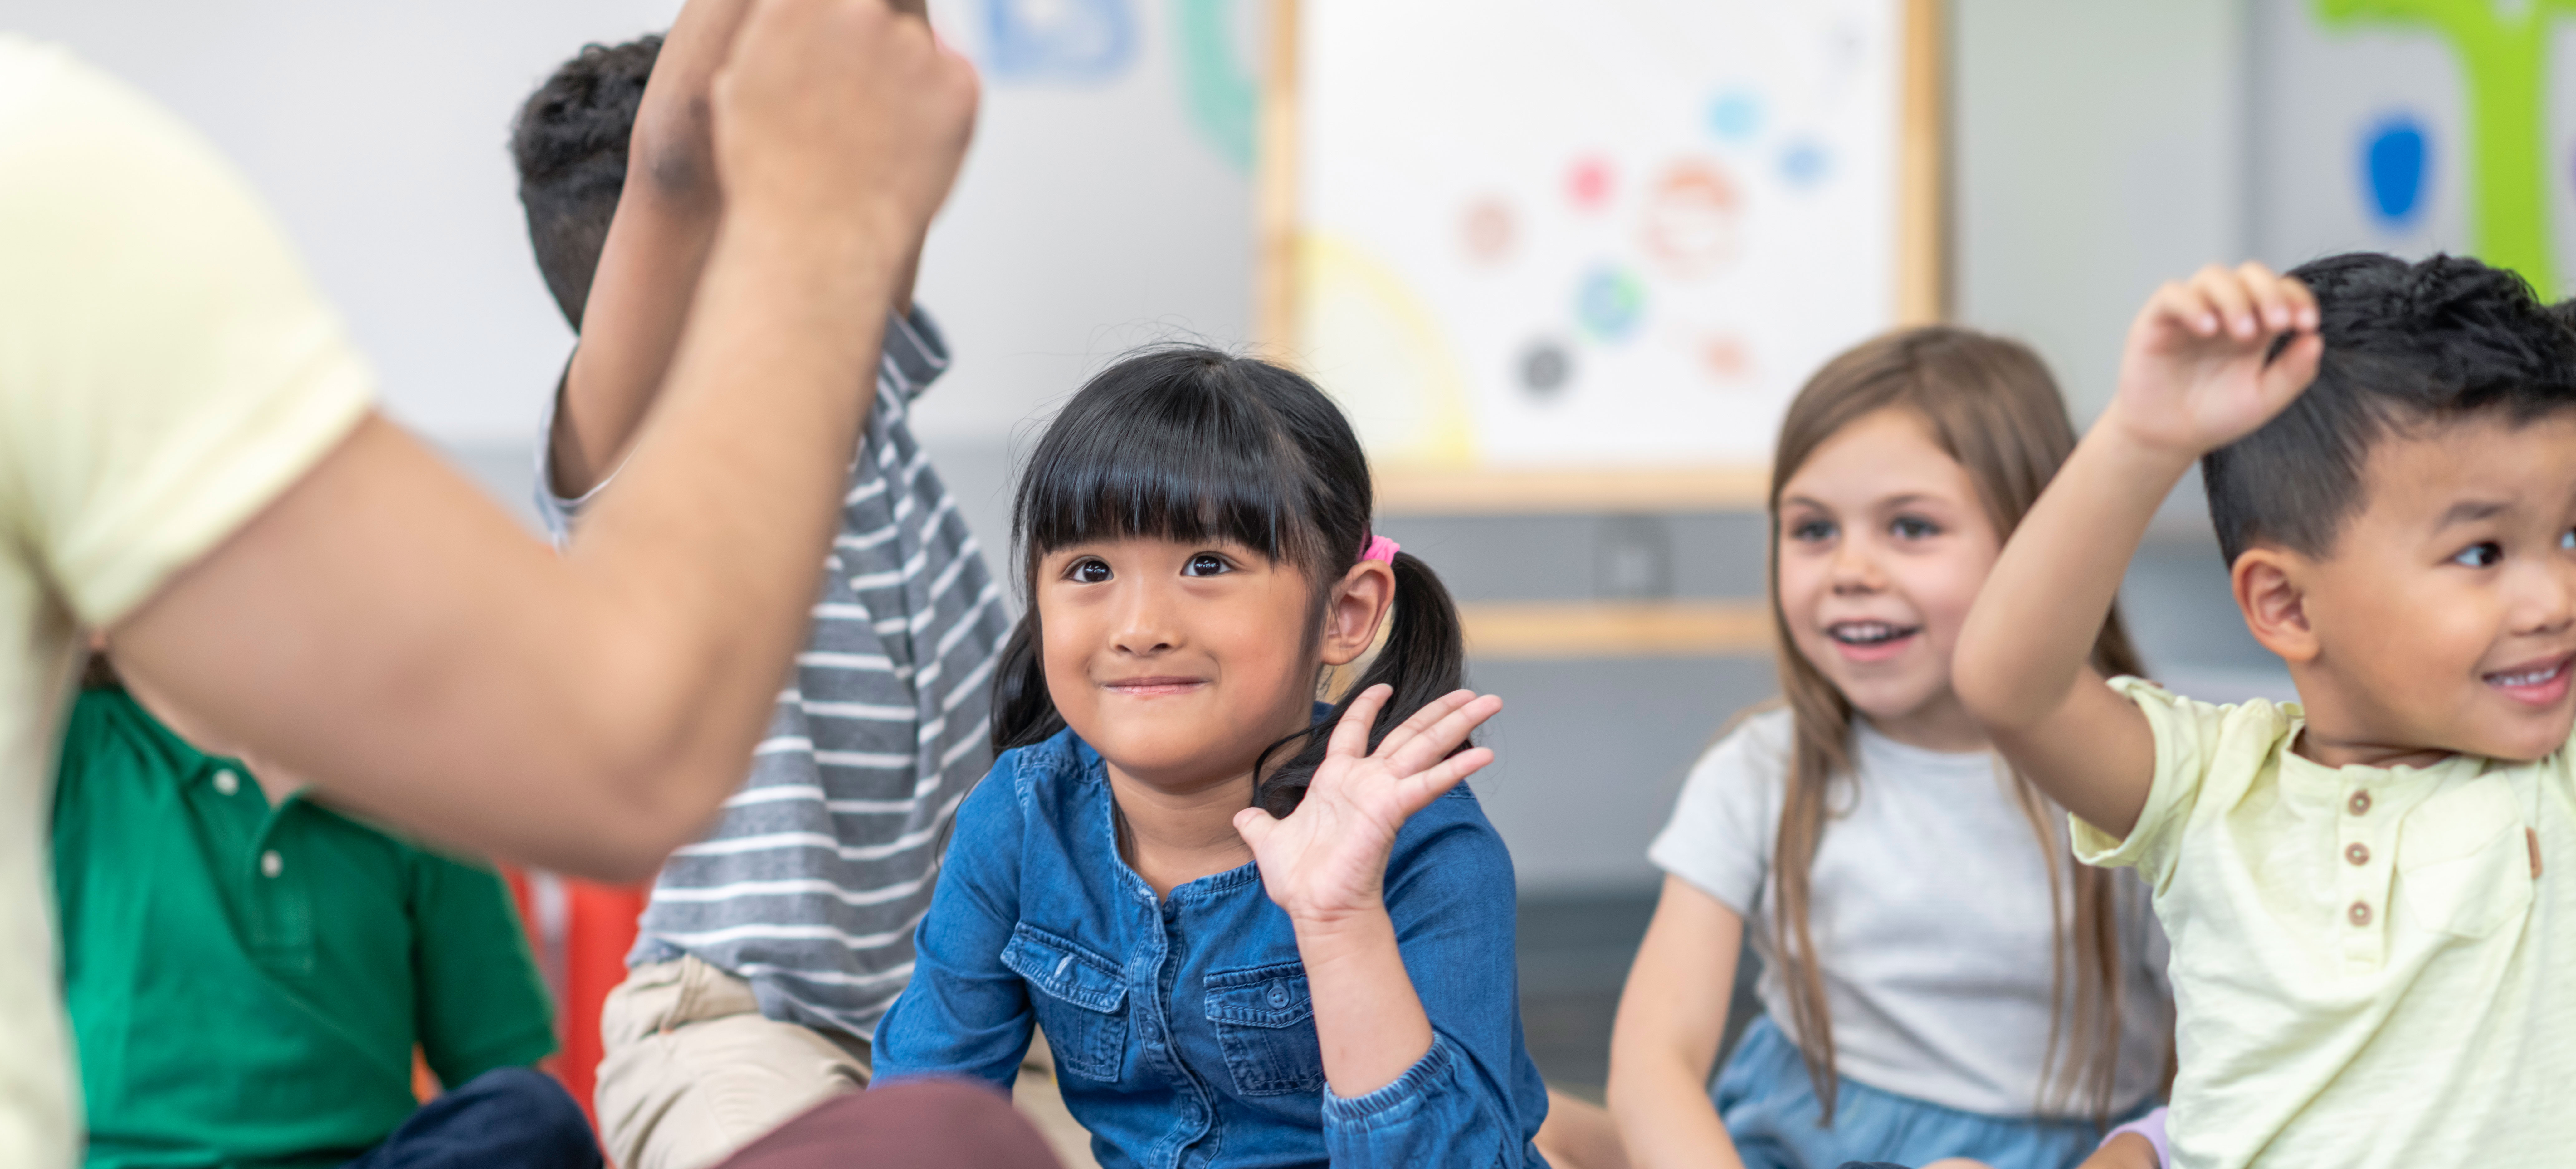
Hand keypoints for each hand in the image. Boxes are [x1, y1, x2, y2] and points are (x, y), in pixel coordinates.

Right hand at [711, 0, 978, 253]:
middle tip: (859, 99)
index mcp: (796, 3)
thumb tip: (789, 17)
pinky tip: (910, 148)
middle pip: (878, 10)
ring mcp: (913, 47)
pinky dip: (941, 109)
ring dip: (904, 80)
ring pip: (917, 47)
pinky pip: (956, 80)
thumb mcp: (740, 85)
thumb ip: (774, 36)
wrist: (814, 240)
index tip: (841, 48)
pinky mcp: (958, 85)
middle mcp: (858, 10)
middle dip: (871, 46)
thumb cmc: (768, 174)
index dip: (839, 22)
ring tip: (876, 136)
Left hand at [1234, 686, 1501, 927]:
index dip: (1367, 707)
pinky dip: (1456, 768)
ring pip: (1425, 747)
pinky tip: (1483, 753)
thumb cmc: (1300, 880)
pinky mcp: (1392, 809)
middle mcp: (1366, 781)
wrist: (1316, 908)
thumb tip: (1242, 816)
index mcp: (1337, 780)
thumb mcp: (1270, 841)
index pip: (1354, 730)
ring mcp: (1382, 793)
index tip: (1383, 688)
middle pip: (1409, 734)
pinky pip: (1428, 783)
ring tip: (1489, 701)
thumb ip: (1259, 824)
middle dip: (1441, 712)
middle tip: (1472, 693)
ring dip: (1457, 723)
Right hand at [2105, 261, 2324, 460]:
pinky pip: (2173, 294)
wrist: (2168, 437)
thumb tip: (2316, 339)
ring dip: (2234, 298)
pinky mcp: (2157, 319)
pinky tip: (2207, 328)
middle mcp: (2224, 311)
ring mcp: (2190, 312)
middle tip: (2277, 323)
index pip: (2282, 289)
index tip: (2307, 324)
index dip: (2298, 298)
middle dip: (2269, 292)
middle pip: (2250, 273)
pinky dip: (2192, 304)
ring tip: (2242, 332)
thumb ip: (2293, 372)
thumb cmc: (2215, 416)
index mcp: (2257, 326)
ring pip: (2214, 276)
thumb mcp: (2263, 399)